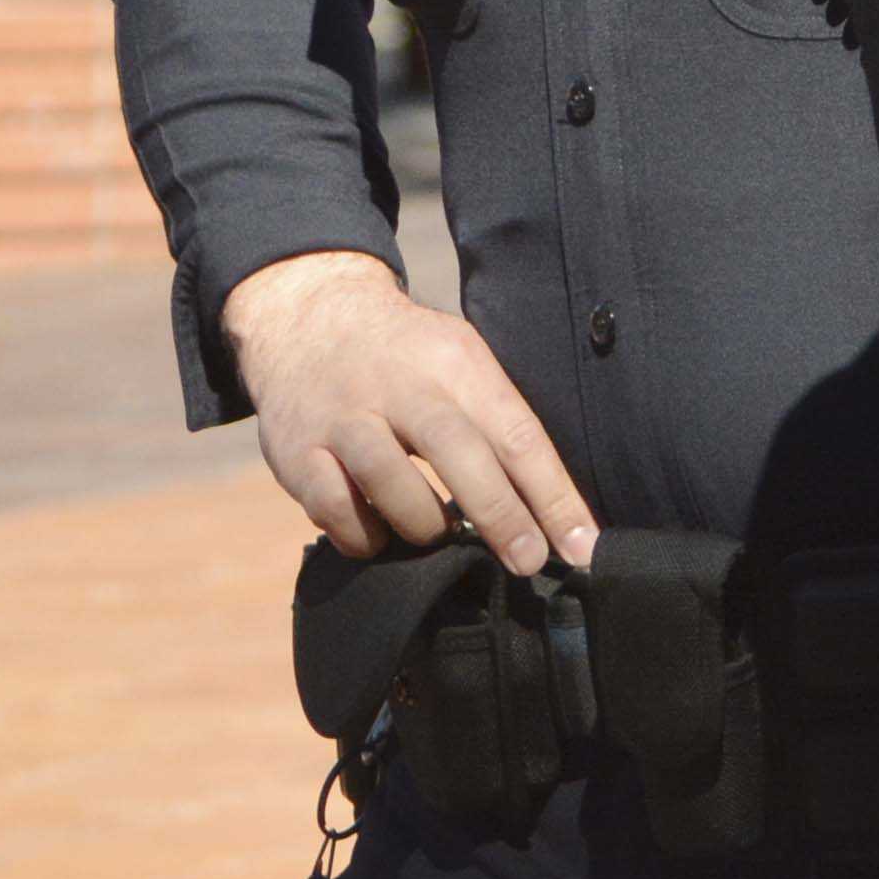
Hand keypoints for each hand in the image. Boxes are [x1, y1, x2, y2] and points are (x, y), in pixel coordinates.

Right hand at [223, 249, 594, 572]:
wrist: (306, 317)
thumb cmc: (407, 358)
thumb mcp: (458, 361)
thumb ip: (496, 424)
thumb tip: (552, 512)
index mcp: (454, 360)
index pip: (515, 432)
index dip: (553, 495)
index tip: (582, 546)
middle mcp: (398, 384)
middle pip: (458, 451)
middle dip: (500, 515)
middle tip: (528, 561)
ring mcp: (343, 416)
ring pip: (392, 483)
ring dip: (424, 525)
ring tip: (437, 531)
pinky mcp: (296, 451)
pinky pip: (336, 511)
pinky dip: (364, 535)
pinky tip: (379, 532)